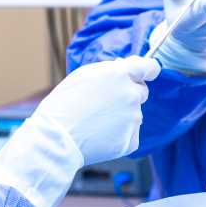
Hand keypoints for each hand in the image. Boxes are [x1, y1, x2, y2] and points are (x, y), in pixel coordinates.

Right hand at [0, 56, 159, 206]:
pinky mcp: (132, 140)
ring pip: (134, 114)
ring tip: (95, 122)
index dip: (148, 69)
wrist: (56, 138)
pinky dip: (119, 135)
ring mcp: (134, 118)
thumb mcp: (84, 75)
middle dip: (128, 95)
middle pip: (141, 92)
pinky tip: (100, 135)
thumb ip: (110, 69)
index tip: (148, 73)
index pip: (149, 66)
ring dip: (122, 116)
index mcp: (121, 74)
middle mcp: (132, 94)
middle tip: (104, 104)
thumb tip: (125, 67)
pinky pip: (130, 134)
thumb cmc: (64, 104)